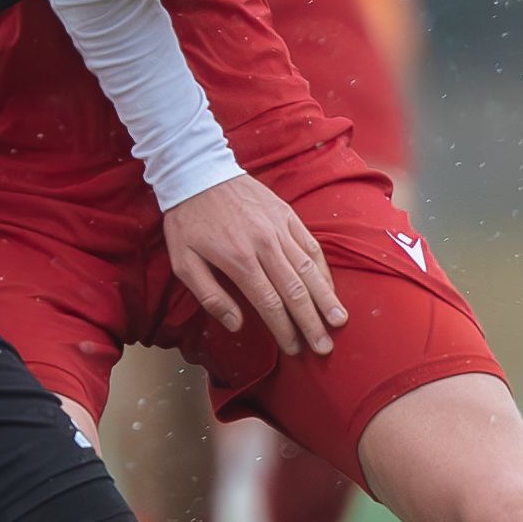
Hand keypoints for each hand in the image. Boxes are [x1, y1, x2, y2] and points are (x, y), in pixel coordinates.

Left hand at [162, 175, 345, 354]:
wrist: (197, 172)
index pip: (270, 304)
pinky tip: (329, 287)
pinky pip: (311, 245)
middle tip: (325, 347)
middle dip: (312, 323)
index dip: (284, 330)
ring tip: (339, 321)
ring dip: (326, 298)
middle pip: (296, 291)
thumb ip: (210, 296)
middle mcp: (265, 245)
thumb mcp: (183, 262)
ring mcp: (279, 228)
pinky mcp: (287, 214)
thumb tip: (237, 324)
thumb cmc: (187, 221)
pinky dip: (322, 269)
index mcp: (239, 260)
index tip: (295, 349)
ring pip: (309, 269)